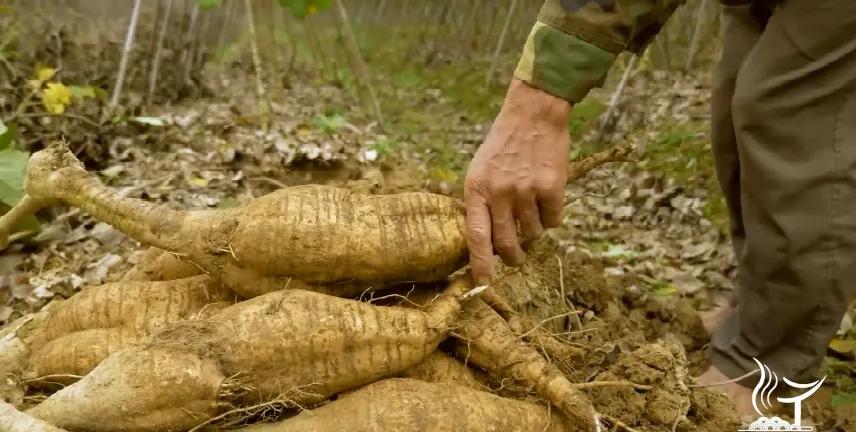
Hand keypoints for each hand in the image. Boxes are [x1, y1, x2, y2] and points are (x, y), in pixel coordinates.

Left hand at [464, 79, 571, 284]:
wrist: (533, 114)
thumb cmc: (503, 146)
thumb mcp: (479, 171)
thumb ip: (480, 204)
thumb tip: (485, 246)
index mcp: (476, 189)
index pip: (476, 236)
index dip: (480, 264)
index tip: (483, 283)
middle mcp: (499, 192)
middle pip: (506, 244)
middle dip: (513, 257)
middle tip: (516, 259)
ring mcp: (526, 191)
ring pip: (533, 234)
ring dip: (534, 229)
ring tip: (531, 205)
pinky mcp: (552, 188)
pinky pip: (554, 221)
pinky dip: (552, 216)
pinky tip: (547, 194)